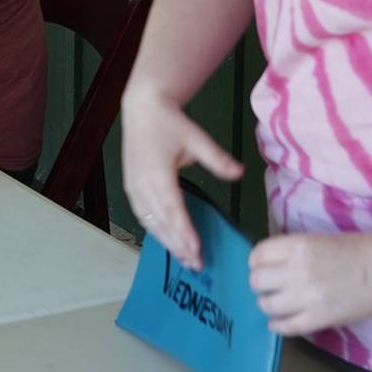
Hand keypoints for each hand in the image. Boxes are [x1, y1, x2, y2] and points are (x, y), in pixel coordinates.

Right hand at [118, 86, 243, 270]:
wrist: (141, 108)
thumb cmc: (169, 122)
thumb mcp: (196, 137)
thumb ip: (217, 158)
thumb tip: (240, 173)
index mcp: (157, 171)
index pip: (172, 207)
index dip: (183, 229)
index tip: (195, 247)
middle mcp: (142, 183)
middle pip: (161, 221)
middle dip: (178, 245)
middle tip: (197, 264)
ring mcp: (133, 187)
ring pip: (150, 223)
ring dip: (167, 242)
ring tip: (186, 259)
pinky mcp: (131, 188)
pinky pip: (143, 216)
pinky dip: (156, 231)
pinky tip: (169, 241)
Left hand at [250, 230, 371, 335]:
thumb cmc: (356, 250)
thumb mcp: (316, 240)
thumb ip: (291, 251)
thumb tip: (268, 263)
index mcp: (297, 246)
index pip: (257, 255)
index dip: (257, 262)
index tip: (263, 266)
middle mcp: (297, 270)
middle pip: (256, 281)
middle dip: (260, 283)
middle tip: (270, 286)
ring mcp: (307, 296)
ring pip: (266, 305)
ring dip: (268, 304)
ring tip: (278, 303)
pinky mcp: (319, 319)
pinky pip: (286, 326)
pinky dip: (277, 325)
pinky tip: (279, 322)